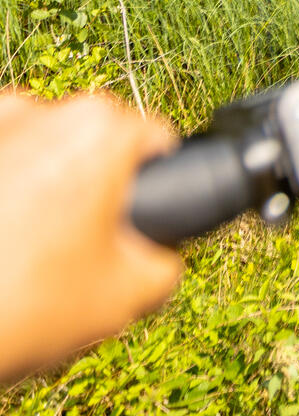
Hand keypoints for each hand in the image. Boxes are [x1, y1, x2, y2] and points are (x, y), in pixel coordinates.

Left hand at [0, 92, 181, 380]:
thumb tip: (157, 248)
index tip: (123, 229)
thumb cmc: (18, 308)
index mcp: (97, 130)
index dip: (152, 189)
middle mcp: (39, 107)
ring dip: (30, 187)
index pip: (155, 143)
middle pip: (89, 142)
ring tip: (13, 253)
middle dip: (84, 190)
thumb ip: (165, 261)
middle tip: (64, 254)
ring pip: (33, 149)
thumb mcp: (125, 299)